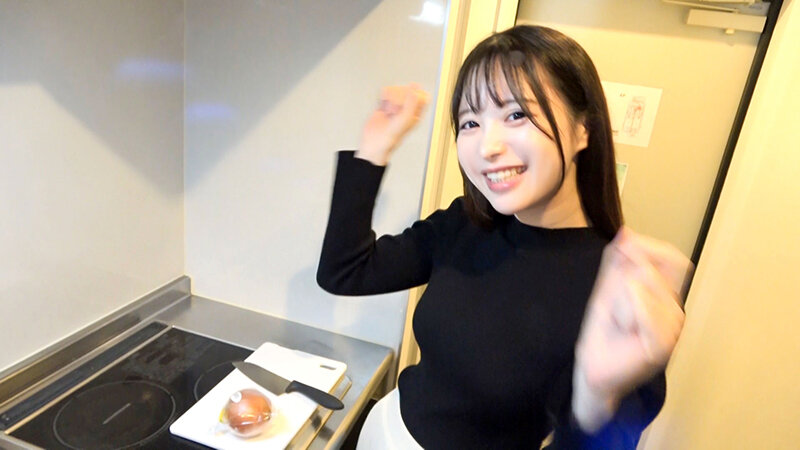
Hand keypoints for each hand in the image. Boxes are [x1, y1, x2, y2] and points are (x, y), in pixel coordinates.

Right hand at [356, 83, 429, 165]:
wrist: (375, 142)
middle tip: (397, 106)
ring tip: (389, 108)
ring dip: (392, 97)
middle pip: (408, 92)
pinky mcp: (385, 106)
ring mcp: (395, 108)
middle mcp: (407, 111)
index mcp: (416, 114)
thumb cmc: (391, 137)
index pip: (423, 97)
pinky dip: (385, 95)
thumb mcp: (405, 119)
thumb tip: (416, 88)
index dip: (417, 93)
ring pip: (397, 91)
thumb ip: (412, 103)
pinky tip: (384, 103)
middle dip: (401, 96)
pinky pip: (386, 93)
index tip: (410, 94)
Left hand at [572, 227, 691, 430]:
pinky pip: (642, 305)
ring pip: (641, 286)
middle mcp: (676, 312)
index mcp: (667, 298)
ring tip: (619, 323)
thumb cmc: (603, 332)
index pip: (672, 259)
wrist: (593, 368)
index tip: (623, 245)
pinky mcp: (663, 344)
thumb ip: (617, 261)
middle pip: (652, 270)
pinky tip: (623, 329)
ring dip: (618, 301)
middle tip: (615, 309)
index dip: (649, 247)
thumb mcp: (607, 289)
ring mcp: (673, 329)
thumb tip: (626, 232)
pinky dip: (625, 311)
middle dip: (621, 281)